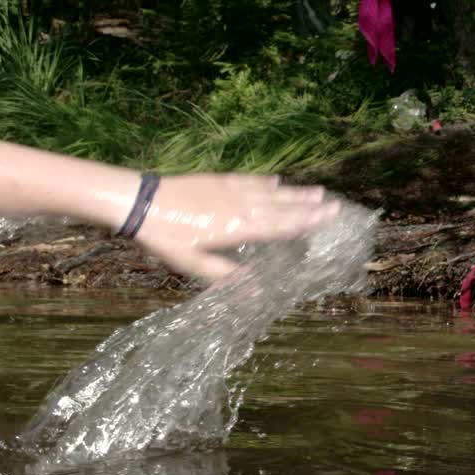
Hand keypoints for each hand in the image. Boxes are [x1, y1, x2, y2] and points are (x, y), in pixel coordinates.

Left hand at [127, 174, 341, 282]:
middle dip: (309, 206)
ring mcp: (230, 190)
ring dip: (294, 192)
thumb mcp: (192, 263)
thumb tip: (256, 293)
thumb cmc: (165, 236)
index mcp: (238, 228)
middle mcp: (240, 206)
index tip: (330, 216)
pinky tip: (276, 181)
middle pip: (281, 206)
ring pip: (270, 192)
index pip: (280, 226)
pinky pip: (248, 180)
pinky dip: (265, 182)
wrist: (139, 201)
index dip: (307, 222)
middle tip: (335, 204)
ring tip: (317, 191)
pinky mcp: (217, 181)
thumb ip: (225, 276)